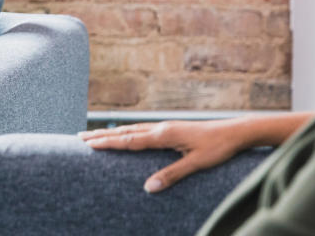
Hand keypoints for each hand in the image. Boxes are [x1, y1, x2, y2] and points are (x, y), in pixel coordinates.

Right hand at [78, 120, 243, 192]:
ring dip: (111, 132)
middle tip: (80, 137)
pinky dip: (126, 132)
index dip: (108, 143)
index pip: (129, 140)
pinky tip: (124, 135)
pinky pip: (141, 130)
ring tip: (94, 134)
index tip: (88, 144)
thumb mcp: (195, 164)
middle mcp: (160, 128)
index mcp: (163, 135)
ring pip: (131, 129)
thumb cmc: (217, 148)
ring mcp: (164, 127)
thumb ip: (171, 175)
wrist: (235, 132)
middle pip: (124, 132)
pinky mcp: (170, 129)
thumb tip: (148, 188)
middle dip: (102, 135)